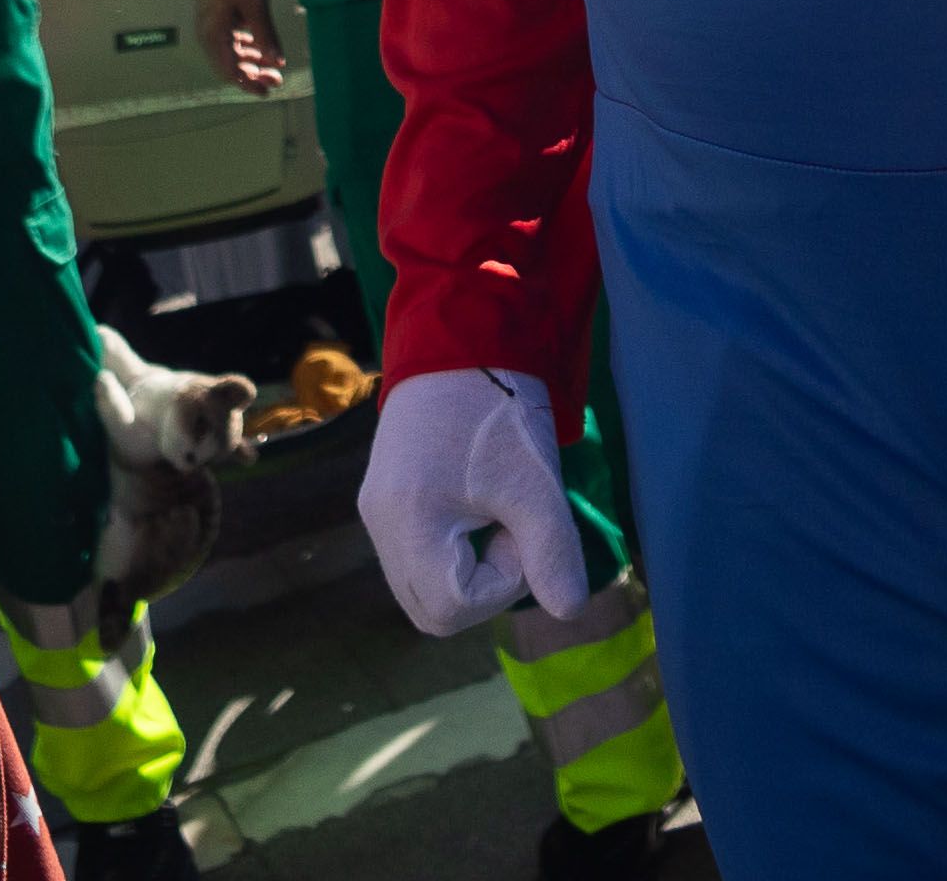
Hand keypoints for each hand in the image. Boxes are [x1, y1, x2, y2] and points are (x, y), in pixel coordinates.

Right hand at [194, 0, 283, 92]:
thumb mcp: (256, 6)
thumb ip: (266, 36)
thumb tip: (277, 62)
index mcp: (214, 36)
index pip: (230, 72)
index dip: (249, 85)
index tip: (268, 92)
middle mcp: (207, 35)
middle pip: (229, 66)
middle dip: (253, 75)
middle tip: (276, 79)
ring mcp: (209, 27)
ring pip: (230, 54)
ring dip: (250, 62)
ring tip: (272, 65)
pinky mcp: (214, 18)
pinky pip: (229, 41)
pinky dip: (244, 47)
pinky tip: (260, 46)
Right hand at [360, 367, 589, 638]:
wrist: (462, 334)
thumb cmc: (499, 409)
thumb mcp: (535, 482)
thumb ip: (552, 552)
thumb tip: (569, 612)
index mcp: (408, 521)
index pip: (452, 607)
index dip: (502, 584)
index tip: (520, 527)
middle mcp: (380, 523)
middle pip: (430, 610)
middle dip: (483, 589)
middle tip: (511, 529)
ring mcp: (376, 511)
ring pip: (421, 586)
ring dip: (468, 571)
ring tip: (494, 513)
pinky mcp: (383, 497)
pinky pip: (414, 555)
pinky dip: (451, 552)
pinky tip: (477, 506)